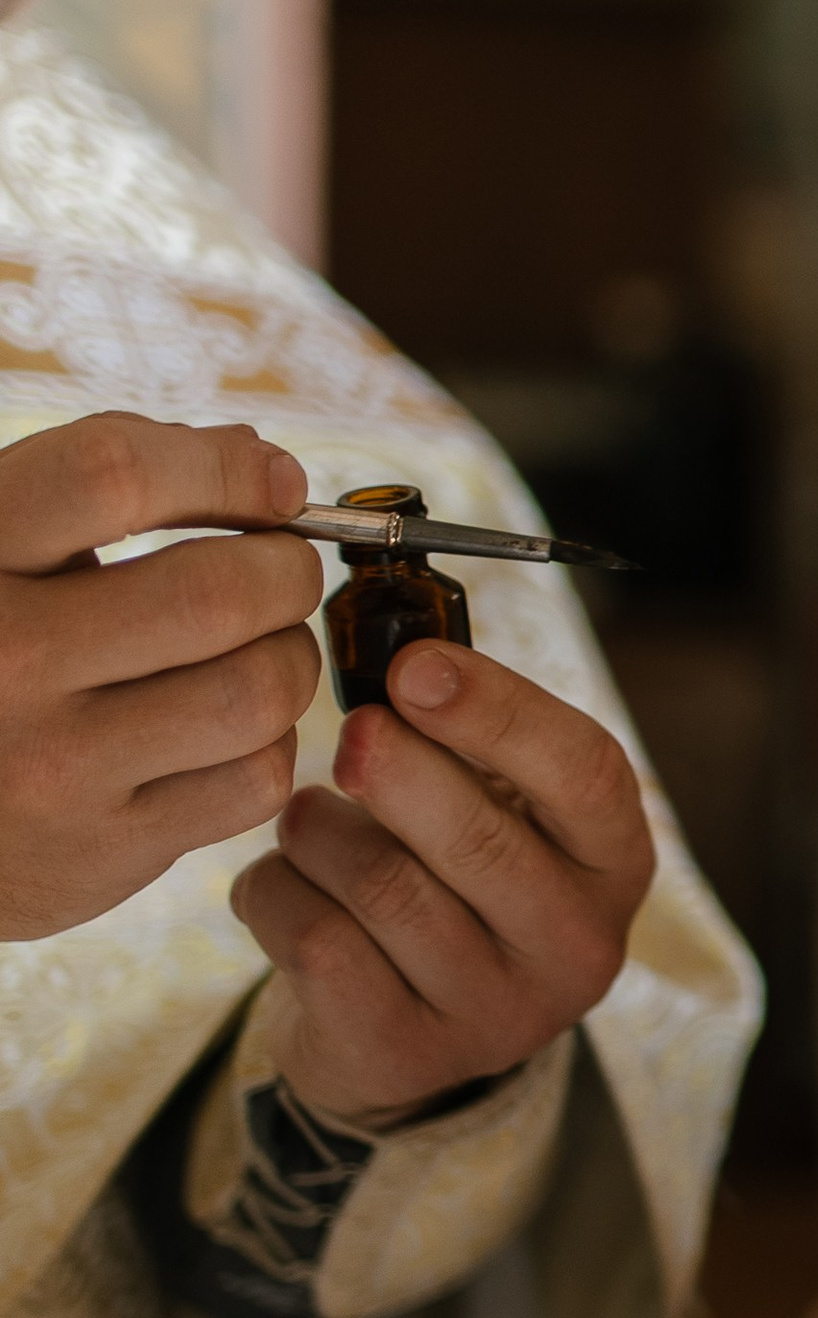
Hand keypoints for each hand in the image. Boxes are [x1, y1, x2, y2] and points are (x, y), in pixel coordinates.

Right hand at [0, 413, 323, 941]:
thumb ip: (100, 491)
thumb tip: (268, 471)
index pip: (113, 474)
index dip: (223, 467)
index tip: (276, 483)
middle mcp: (3, 658)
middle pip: (217, 592)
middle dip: (285, 572)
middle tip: (281, 575)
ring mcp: (52, 765)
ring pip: (255, 690)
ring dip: (289, 660)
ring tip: (261, 651)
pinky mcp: (101, 850)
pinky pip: (254, 780)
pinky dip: (268, 747)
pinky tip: (229, 731)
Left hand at [233, 634, 652, 1119]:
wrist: (401, 1032)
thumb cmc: (450, 879)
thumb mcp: (494, 807)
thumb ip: (467, 739)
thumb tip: (399, 655)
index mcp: (614, 863)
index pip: (584, 774)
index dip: (497, 710)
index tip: (412, 664)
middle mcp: (576, 947)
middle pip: (479, 839)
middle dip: (395, 768)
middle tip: (350, 734)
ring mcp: (495, 1014)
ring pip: (384, 888)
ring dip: (319, 831)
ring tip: (309, 819)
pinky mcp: (406, 1054)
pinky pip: (318, 945)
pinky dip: (276, 891)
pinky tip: (285, 882)